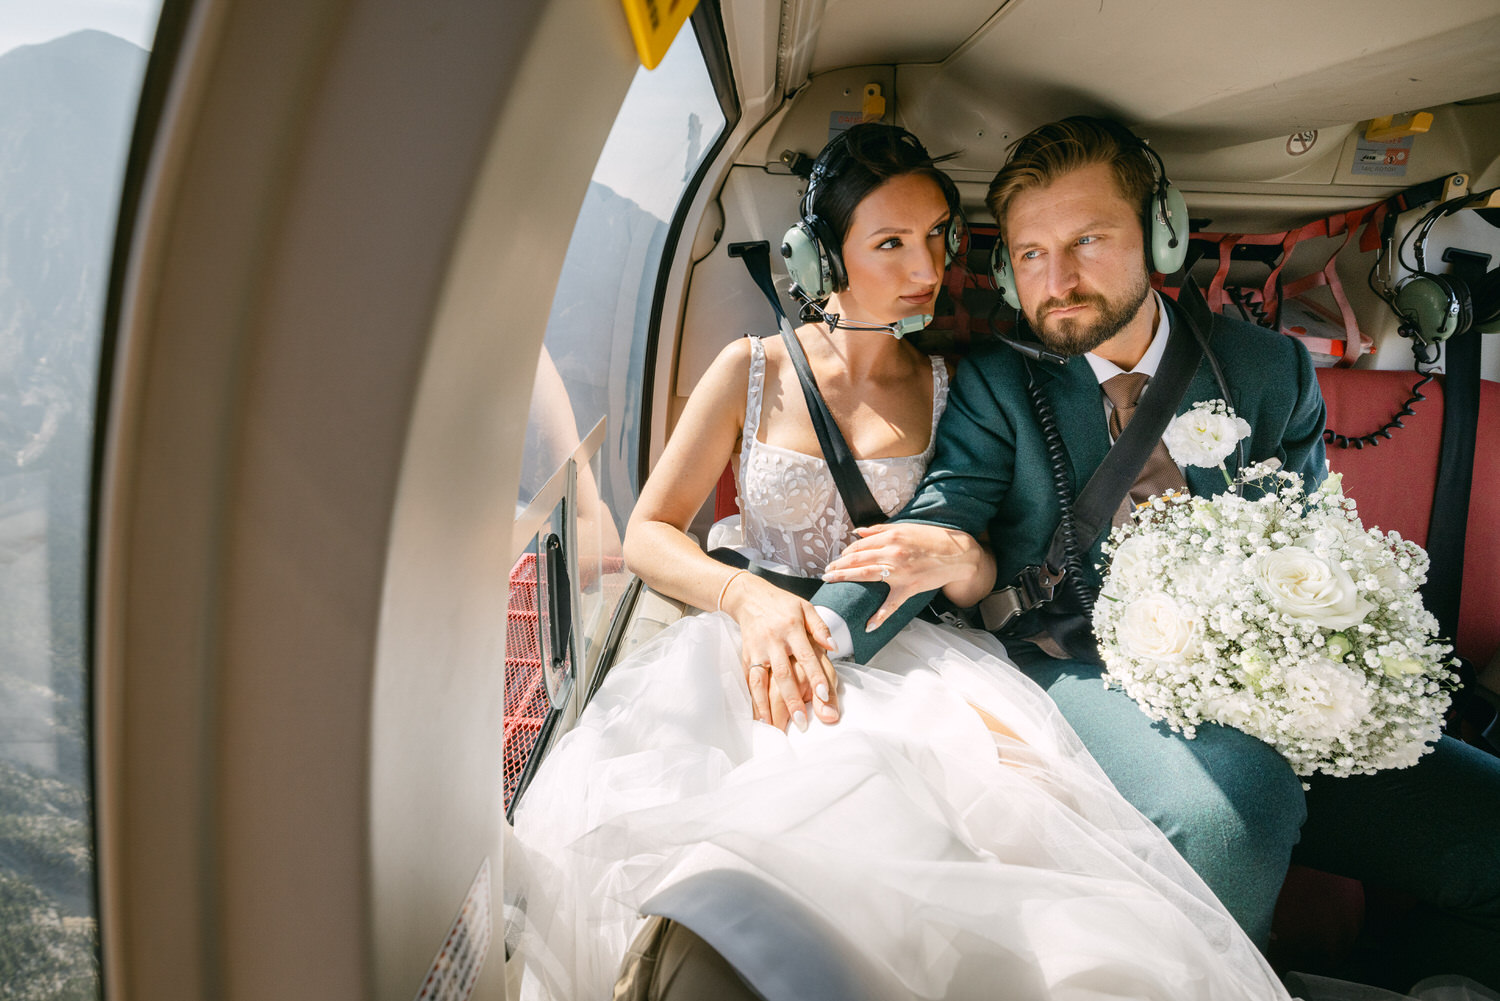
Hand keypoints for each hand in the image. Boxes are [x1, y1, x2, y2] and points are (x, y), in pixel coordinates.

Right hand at [720, 572, 839, 730]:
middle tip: (802, 722)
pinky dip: (752, 699)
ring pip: (761, 681)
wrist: (749, 597)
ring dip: (767, 705)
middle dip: (792, 700)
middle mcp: (773, 640)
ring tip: (774, 726)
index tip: (824, 697)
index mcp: (792, 628)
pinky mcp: (746, 656)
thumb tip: (833, 647)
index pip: (806, 656)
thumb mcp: (805, 608)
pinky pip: (748, 681)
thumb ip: (820, 628)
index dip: (815, 677)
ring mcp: (757, 650)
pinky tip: (758, 716)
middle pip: (783, 674)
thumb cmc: (782, 605)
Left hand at [822, 523, 987, 630]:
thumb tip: (857, 532)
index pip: (859, 545)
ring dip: (844, 578)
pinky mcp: (909, 588)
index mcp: (891, 536)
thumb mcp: (906, 528)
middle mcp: (892, 552)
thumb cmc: (933, 539)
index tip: (837, 558)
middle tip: (826, 572)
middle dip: (837, 566)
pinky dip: (879, 617)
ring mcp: (900, 572)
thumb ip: (880, 530)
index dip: (845, 552)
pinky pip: (891, 605)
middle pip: (856, 559)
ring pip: (865, 575)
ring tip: (831, 581)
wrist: (958, 554)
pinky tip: (868, 626)